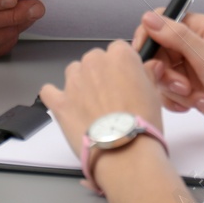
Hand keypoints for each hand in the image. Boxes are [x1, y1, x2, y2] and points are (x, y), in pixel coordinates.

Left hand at [39, 39, 165, 160]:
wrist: (124, 152)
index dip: (122, 66)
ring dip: (80, 84)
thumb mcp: (154, 95)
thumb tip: (150, 66)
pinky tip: (66, 106)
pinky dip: (55, 96)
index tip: (125, 79)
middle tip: (111, 97)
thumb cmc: (142, 126)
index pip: (118, 49)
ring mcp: (74, 82)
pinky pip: (49, 91)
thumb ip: (147, 75)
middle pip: (94, 60)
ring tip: (92, 106)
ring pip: (74, 72)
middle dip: (101, 75)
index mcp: (119, 57)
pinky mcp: (59, 101)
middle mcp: (94, 63)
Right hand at [132, 10, 203, 137]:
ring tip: (198, 97)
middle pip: (160, 51)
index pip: (164, 21)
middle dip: (167, 72)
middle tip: (182, 84)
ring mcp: (195, 67)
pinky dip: (180, 101)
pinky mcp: (193, 87)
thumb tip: (150, 18)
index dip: (151, 36)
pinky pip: (170, 91)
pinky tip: (199, 105)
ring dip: (177, 89)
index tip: (145, 53)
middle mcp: (198, 46)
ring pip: (164, 73)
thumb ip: (177, 37)